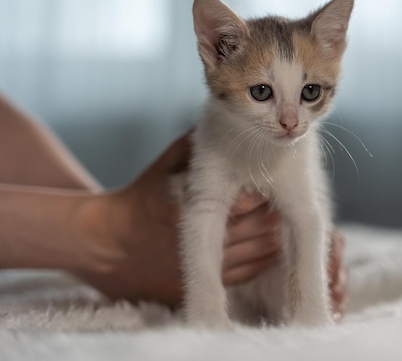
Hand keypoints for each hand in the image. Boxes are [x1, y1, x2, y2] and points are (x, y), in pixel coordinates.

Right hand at [76, 133, 348, 317]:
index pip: (241, 202)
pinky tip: (276, 240)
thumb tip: (231, 119)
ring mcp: (200, 265)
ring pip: (259, 252)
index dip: (265, 190)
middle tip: (290, 195)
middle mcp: (193, 240)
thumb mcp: (166, 165)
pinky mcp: (203, 282)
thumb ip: (197, 143)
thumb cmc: (144, 196)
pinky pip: (249, 273)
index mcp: (184, 206)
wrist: (111, 244)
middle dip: (276, 211)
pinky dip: (267, 257)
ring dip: (278, 234)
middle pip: (257, 228)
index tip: (278, 177)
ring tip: (287, 215)